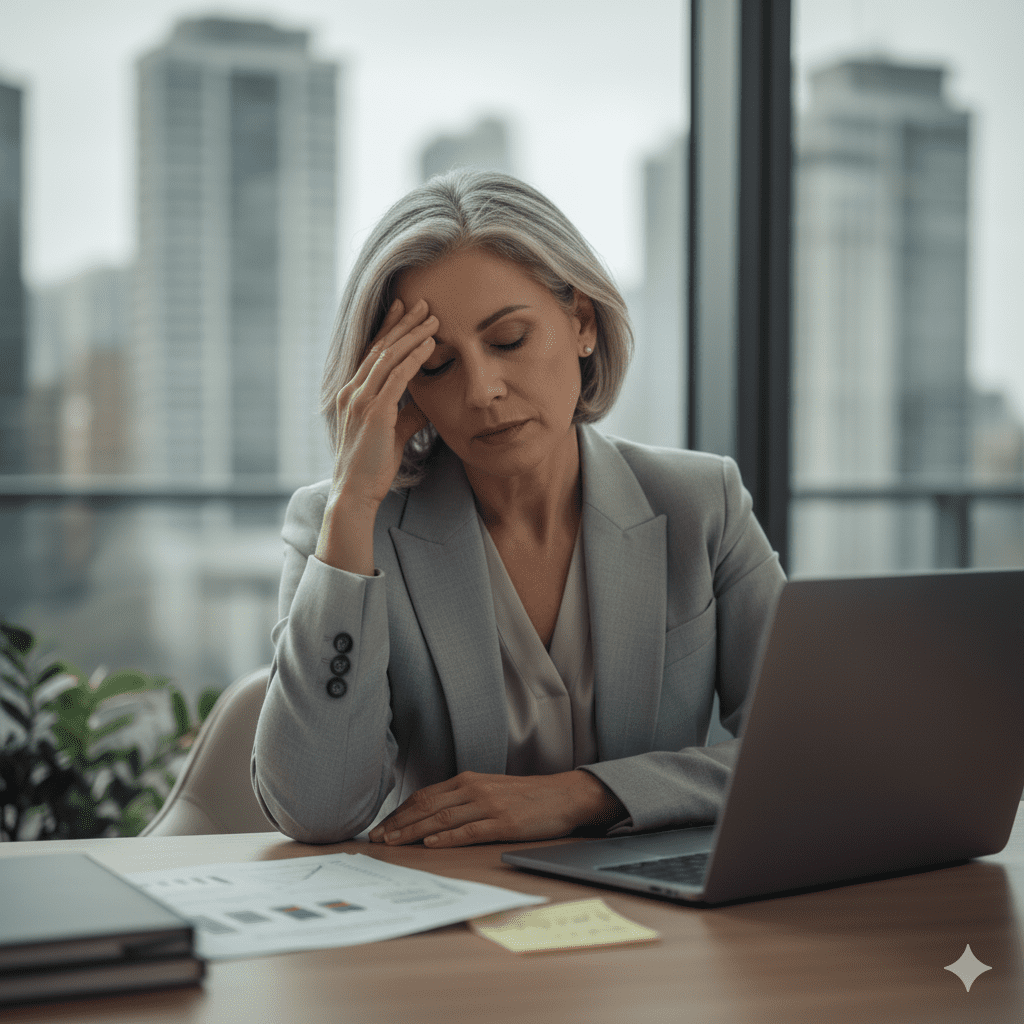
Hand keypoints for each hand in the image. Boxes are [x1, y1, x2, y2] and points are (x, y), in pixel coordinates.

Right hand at [328, 298, 437, 512]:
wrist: (355, 492)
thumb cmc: (372, 467)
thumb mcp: (393, 434)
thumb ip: (408, 415)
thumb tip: (426, 404)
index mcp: (352, 394)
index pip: (371, 353)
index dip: (387, 328)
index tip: (402, 308)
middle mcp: (353, 391)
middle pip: (380, 347)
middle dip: (402, 323)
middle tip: (422, 303)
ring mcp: (361, 401)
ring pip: (389, 357)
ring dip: (413, 335)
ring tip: (433, 318)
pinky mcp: (375, 413)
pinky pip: (397, 378)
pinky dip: (414, 358)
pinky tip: (429, 345)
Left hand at [367, 770, 626, 847]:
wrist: (563, 794)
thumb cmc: (526, 796)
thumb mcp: (490, 789)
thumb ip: (462, 798)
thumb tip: (431, 815)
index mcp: (468, 780)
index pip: (424, 796)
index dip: (399, 813)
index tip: (381, 828)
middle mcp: (474, 789)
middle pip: (426, 807)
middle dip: (398, 824)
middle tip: (376, 839)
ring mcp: (488, 806)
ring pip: (442, 819)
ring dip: (413, 832)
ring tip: (393, 844)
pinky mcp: (503, 823)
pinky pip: (469, 831)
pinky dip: (446, 838)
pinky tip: (430, 845)